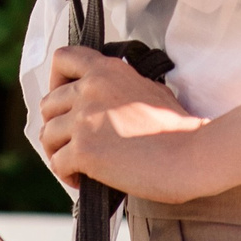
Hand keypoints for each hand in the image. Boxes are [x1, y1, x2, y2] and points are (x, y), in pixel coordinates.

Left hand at [38, 48, 240, 204]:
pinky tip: (84, 182)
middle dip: (56, 125)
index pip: (63, 58)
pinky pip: (57, 164)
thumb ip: (117, 87)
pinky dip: (66, 176)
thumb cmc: (178, 128)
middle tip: (72, 143)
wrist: (193, 155)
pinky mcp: (84, 149)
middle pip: (48, 103)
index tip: (64, 101)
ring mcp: (85, 119)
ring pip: (47, 135)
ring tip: (77, 167)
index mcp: (107, 70)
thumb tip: (102, 103)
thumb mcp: (148, 87)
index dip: (55, 80)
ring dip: (58, 153)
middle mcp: (91, 89)